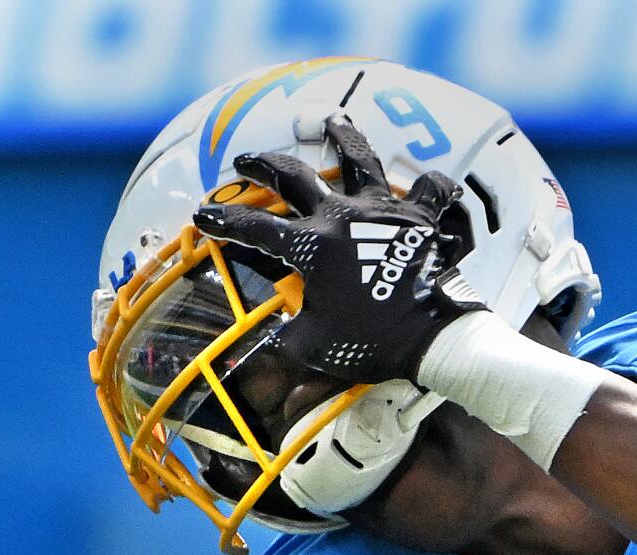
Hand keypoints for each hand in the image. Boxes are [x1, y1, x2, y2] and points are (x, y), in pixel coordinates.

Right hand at [193, 114, 484, 383]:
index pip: (255, 227)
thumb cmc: (372, 341)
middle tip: (246, 159)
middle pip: (293, 176)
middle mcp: (342, 217)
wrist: (431, 337)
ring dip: (343, 136)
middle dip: (263, 164)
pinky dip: (432, 185)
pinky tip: (432, 181)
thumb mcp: (315, 345)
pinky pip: (431, 190)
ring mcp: (382, 211)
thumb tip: (264, 354)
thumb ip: (285, 338)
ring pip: (359, 159)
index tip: (204, 215)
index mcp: (310, 245)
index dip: (225, 221)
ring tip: (335, 118)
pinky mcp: (421, 218)